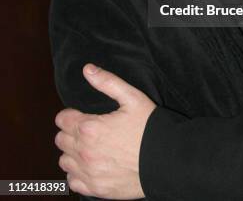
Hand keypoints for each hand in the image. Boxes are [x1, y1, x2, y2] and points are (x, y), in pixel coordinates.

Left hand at [55, 64, 155, 198]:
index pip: (62, 119)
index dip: (70, 114)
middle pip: (61, 140)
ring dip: (72, 153)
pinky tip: (91, 165)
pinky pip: (73, 181)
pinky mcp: (96, 189)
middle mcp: (85, 152)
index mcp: (90, 128)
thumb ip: (107, 82)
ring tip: (88, 147)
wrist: (166, 160)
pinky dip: (78, 173)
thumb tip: (88, 69)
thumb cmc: (149, 127)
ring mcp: (89, 173)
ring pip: (64, 161)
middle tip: (87, 130)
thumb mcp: (132, 98)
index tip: (81, 115)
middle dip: (70, 132)